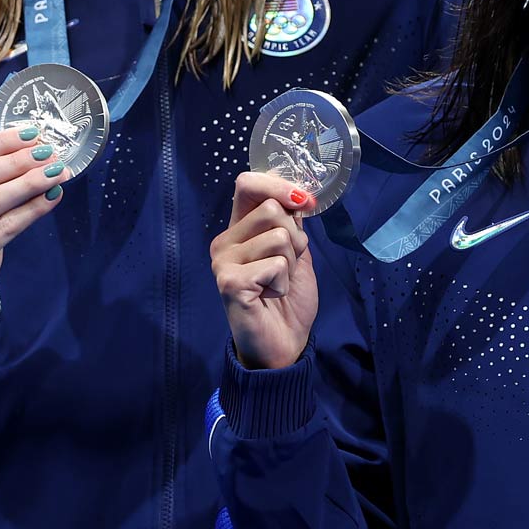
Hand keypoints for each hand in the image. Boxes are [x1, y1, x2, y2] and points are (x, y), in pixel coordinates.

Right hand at [212, 171, 317, 370]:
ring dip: (291, 264)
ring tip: (277, 284)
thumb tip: (298, 197)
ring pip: (279, 237)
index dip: (278, 185)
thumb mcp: (296, 254)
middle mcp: (225, 241)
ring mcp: (223, 261)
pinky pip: (276, 264)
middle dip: (295, 238)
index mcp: (239, 229)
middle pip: (272, 209)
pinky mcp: (229, 282)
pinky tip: (270, 296)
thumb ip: (292, 225)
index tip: (305, 203)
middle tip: (286, 266)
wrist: (283, 344)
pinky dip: (284, 282)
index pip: (248, 184)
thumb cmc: (287, 299)